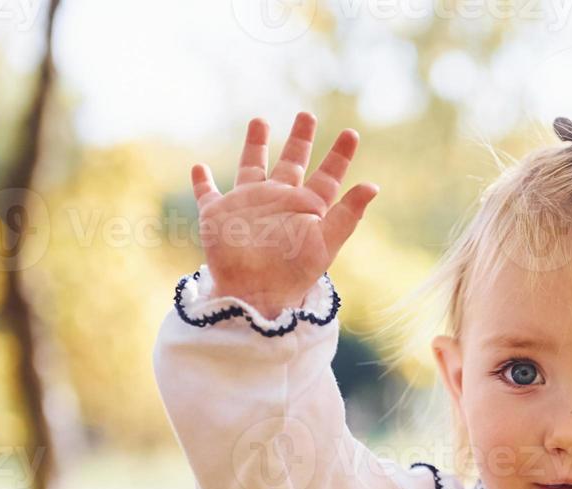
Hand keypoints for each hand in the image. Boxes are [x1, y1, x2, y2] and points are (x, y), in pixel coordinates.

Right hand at [191, 111, 378, 318]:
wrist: (255, 292)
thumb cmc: (293, 272)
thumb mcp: (326, 241)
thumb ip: (349, 213)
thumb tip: (373, 186)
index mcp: (306, 206)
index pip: (328, 175)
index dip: (340, 155)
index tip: (352, 133)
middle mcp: (279, 200)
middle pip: (292, 162)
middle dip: (300, 139)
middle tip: (306, 114)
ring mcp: (248, 205)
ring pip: (252, 167)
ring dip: (255, 145)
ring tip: (260, 120)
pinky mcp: (218, 215)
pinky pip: (208, 194)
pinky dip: (202, 181)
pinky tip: (199, 167)